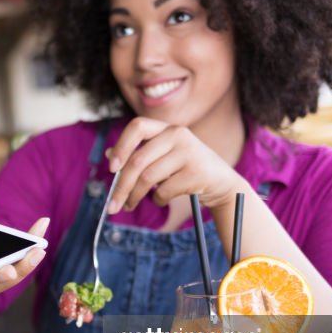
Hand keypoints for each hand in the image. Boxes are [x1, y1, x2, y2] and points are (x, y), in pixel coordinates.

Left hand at [106, 117, 246, 212]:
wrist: (222, 183)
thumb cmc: (186, 169)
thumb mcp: (163, 158)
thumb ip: (139, 154)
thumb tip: (109, 155)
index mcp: (167, 128)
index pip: (137, 126)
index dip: (121, 146)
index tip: (111, 169)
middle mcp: (178, 135)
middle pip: (137, 161)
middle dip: (121, 187)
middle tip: (112, 206)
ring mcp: (189, 152)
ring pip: (148, 178)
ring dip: (134, 197)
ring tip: (129, 206)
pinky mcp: (196, 172)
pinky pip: (164, 191)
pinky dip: (157, 200)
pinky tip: (161, 200)